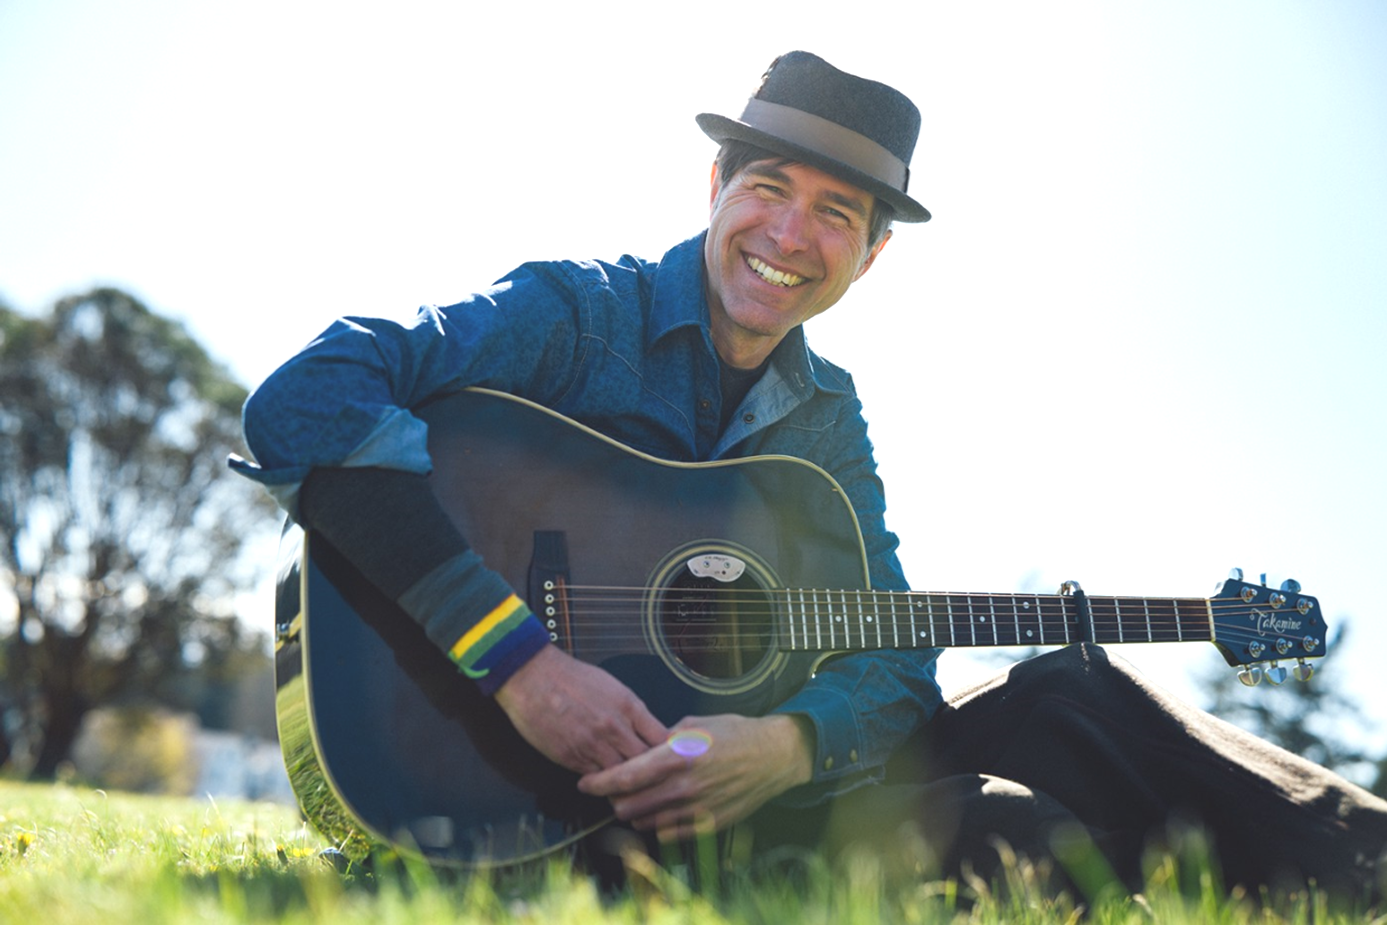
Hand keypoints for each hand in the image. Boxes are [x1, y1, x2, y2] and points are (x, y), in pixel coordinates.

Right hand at [494, 645, 668, 773]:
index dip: (668, 752)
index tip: (669, 757)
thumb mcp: (611, 686)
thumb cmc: (570, 677)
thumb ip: (630, 711)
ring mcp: (593, 745)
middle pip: (645, 762)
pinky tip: (603, 778)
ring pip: (620, 776)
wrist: (533, 677)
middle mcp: (614, 728)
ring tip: (627, 783)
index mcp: (628, 706)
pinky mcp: (571, 758)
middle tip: (651, 777)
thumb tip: (646, 731)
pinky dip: (601, 780)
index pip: (661, 739)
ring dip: (624, 780)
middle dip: (650, 771)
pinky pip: (595, 777)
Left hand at [576, 713, 813, 840]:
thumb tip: (637, 748)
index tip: (585, 783)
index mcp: (678, 756)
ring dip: (634, 812)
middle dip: (614, 798)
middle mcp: (685, 786)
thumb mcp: (695, 724)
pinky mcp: (709, 823)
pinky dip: (656, 823)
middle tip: (612, 790)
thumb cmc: (734, 734)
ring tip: (635, 799)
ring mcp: (697, 808)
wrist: (773, 756)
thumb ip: (662, 738)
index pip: (627, 776)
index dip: (600, 782)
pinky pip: (669, 833)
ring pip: (645, 822)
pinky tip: (658, 810)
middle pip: (629, 805)